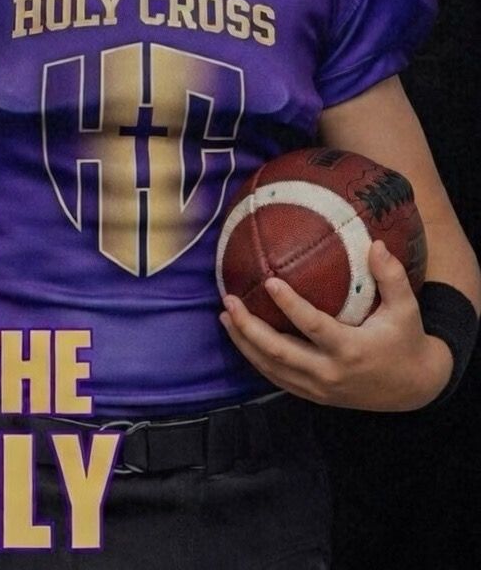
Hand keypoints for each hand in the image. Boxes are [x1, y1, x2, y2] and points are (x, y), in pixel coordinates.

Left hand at [220, 240, 452, 411]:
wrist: (413, 389)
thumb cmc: (406, 341)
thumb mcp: (406, 308)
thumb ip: (391, 276)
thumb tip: (375, 243)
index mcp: (350, 349)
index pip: (313, 326)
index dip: (289, 305)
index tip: (269, 281)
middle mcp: (330, 373)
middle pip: (279, 352)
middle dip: (249, 328)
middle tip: (230, 302)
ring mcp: (319, 389)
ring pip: (272, 368)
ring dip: (245, 343)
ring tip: (225, 316)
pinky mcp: (314, 396)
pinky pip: (278, 379)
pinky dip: (256, 360)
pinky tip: (242, 339)